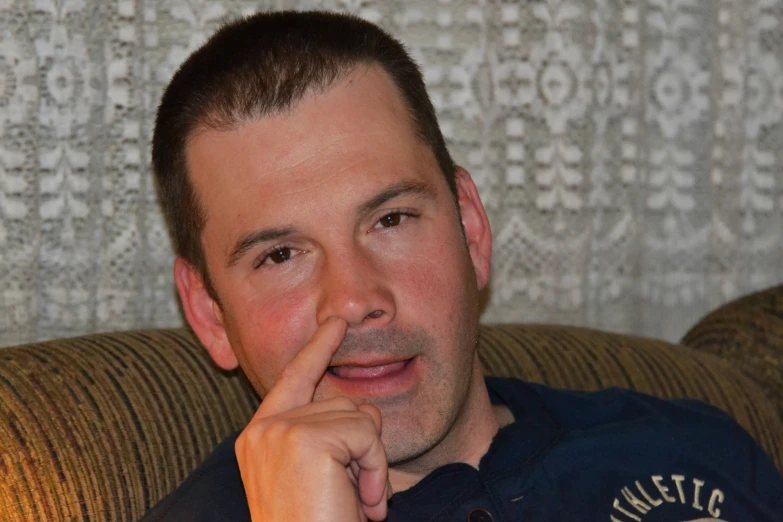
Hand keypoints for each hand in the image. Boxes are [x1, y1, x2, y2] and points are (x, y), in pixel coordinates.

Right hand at [235, 317, 391, 520]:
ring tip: (358, 503)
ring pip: (360, 416)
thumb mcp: (319, 480)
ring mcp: (279, 431)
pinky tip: (364, 505)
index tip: (335, 324)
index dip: (317, 349)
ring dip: (373, 463)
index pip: (293, 379)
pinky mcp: (303, 438)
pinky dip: (378, 470)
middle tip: (358, 495)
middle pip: (343, 401)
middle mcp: (263, 429)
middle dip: (365, 447)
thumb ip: (327, 439)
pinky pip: (367, 433)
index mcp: (260, 438)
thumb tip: (362, 411)